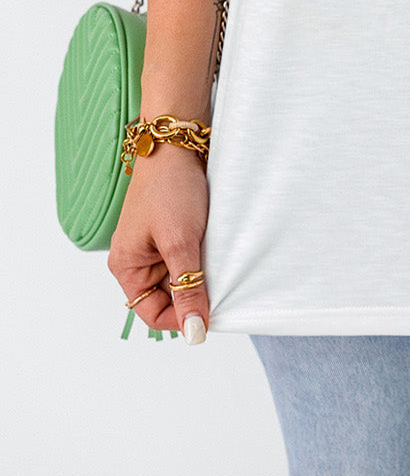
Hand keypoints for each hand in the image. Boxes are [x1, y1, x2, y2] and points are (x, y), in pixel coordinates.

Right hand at [107, 143, 209, 342]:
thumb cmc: (169, 188)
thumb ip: (188, 288)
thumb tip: (195, 332)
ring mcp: (156, 245)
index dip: (180, 318)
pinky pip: (189, 257)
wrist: (178, 143)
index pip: (151, 314)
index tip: (209, 315)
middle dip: (193, 292)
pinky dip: (204, 256)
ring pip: (182, 277)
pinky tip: (217, 246)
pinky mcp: (173, 231)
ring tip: (215, 257)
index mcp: (126, 266)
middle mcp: (137, 259)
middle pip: (168, 297)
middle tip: (218, 281)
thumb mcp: (180, 242)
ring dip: (201, 273)